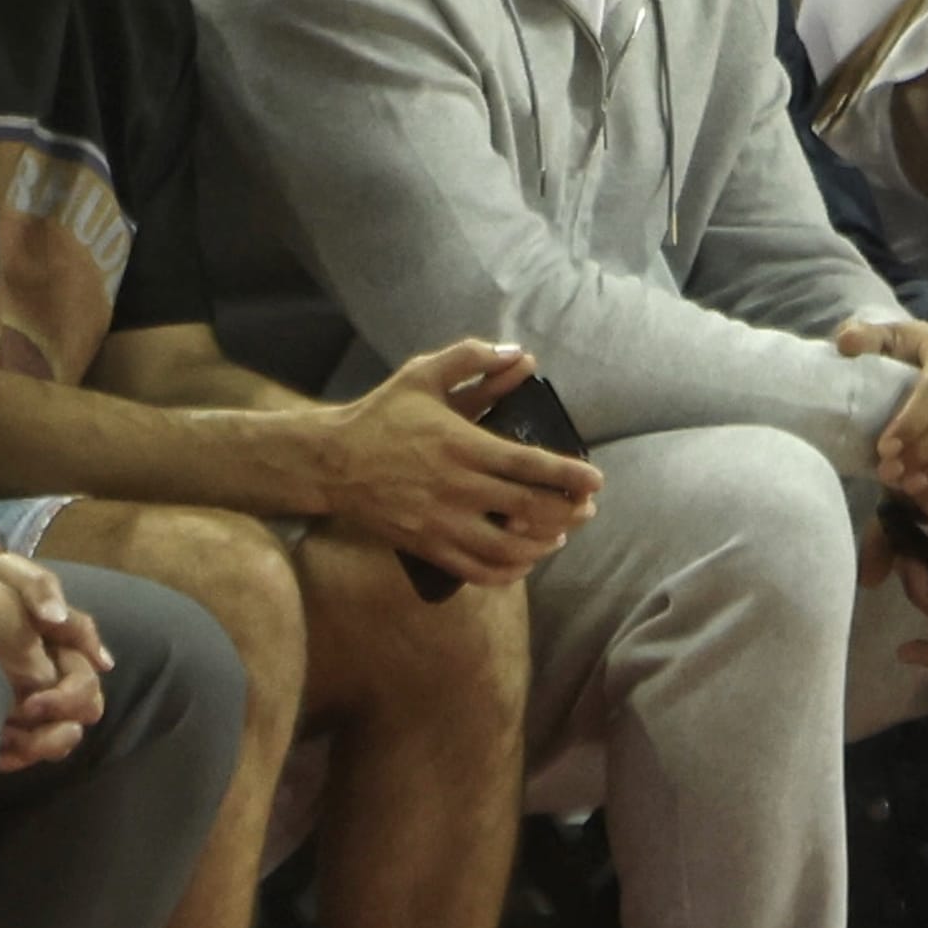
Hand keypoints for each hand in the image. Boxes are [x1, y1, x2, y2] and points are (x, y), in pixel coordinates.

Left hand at [0, 569, 107, 770]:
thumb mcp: (12, 573)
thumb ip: (40, 589)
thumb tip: (56, 619)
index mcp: (65, 648)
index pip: (87, 685)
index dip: (68, 700)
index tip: (30, 704)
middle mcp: (57, 677)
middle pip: (79, 719)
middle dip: (54, 732)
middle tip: (12, 731)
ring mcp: (34, 698)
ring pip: (55, 739)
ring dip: (32, 748)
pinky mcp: (8, 715)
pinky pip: (23, 748)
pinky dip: (10, 755)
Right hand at [323, 339, 602, 584]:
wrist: (331, 462)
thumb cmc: (381, 415)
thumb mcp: (423, 374)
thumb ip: (472, 360)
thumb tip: (521, 355)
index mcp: (463, 446)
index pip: (530, 465)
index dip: (569, 475)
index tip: (595, 480)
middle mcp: (458, 488)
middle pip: (529, 510)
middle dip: (567, 512)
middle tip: (586, 509)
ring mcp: (442, 523)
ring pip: (508, 549)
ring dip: (543, 546)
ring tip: (559, 536)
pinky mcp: (428, 546)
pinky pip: (477, 571)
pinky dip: (508, 572)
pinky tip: (522, 562)